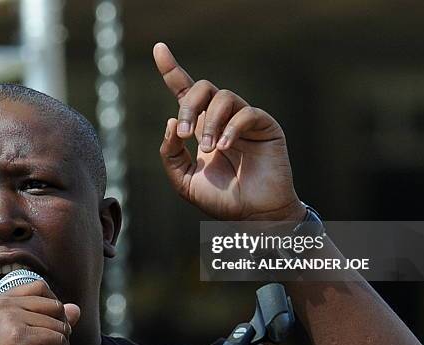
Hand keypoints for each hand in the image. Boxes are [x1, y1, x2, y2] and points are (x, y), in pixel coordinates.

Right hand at [0, 281, 80, 344]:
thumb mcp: (22, 335)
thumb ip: (48, 318)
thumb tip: (75, 309)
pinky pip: (58, 341)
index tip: (50, 327)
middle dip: (61, 329)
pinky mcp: (19, 337)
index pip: (39, 287)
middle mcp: (1, 306)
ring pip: (59, 325)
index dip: (53, 306)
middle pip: (54, 305)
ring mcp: (9, 319)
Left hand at [154, 42, 305, 221]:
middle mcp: (221, 118)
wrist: (252, 217)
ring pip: (223, 97)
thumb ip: (171, 154)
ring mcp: (244, 120)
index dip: (171, 70)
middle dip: (188, 104)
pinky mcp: (265, 126)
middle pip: (201, 87)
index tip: (158, 49)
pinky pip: (246, 113)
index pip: (185, 92)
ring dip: (210, 122)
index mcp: (201, 127)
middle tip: (184, 133)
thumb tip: (171, 121)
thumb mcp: (184, 180)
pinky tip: (225, 147)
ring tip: (209, 150)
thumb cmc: (221, 199)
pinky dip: (231, 128)